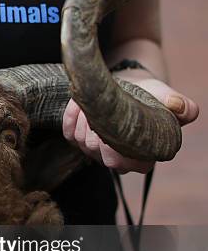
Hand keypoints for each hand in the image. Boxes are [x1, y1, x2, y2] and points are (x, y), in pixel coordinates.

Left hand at [62, 76, 198, 173]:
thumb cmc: (151, 95)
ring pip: (82, 143)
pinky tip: (79, 102)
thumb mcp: (167, 98)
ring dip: (84, 117)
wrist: (130, 86)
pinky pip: (69, 134)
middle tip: (102, 106)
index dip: (116, 145)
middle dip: (97, 129)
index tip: (118, 120)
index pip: (126, 163)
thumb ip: (179, 105)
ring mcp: (96, 152)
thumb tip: (181, 108)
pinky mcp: (79, 140)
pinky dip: (70, 116)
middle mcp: (118, 160)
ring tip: (95, 99)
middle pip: (100, 154)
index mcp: (143, 156)